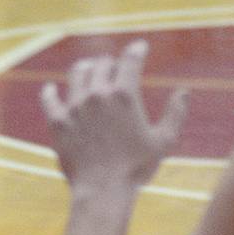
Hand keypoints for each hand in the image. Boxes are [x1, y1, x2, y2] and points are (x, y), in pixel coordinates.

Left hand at [41, 41, 188, 196]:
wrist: (103, 188)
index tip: (140, 46)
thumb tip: (184, 91)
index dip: (136, 50)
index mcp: (124, 95)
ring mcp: (74, 105)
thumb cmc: (137, 167)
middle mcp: (97, 94)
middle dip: (110, 62)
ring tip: (87, 68)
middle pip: (101, 64)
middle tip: (113, 64)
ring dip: (84, 68)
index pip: (130, 61)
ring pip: (76, 74)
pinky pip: (49, 98)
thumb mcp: (164, 140)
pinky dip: (50, 91)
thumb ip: (175, 113)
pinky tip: (51, 89)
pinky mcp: (57, 120)